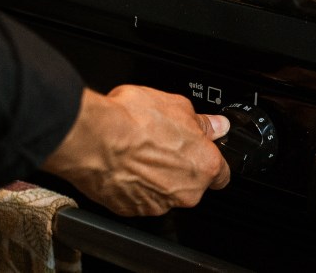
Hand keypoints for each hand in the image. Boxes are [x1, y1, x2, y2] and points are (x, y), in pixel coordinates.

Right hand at [41, 85, 230, 215]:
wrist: (94, 139)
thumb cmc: (133, 121)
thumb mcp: (177, 106)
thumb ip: (202, 121)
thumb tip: (215, 125)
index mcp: (204, 165)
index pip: (222, 173)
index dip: (210, 159)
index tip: (200, 150)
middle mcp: (185, 192)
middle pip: (191, 183)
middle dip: (179, 166)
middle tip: (161, 143)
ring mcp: (157, 204)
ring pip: (163, 191)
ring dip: (155, 175)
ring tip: (137, 150)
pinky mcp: (130, 210)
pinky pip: (138, 198)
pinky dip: (133, 184)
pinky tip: (123, 164)